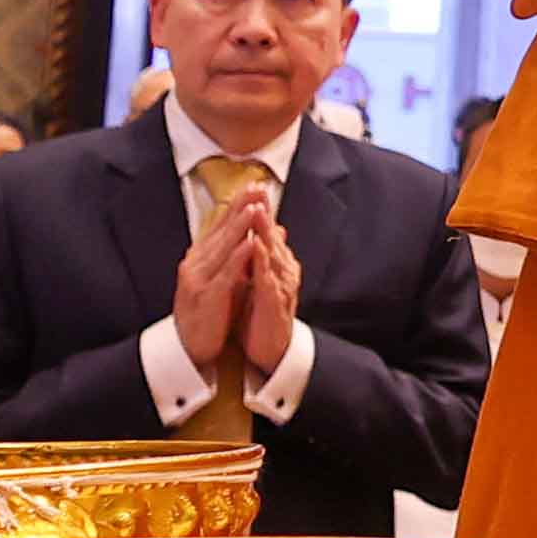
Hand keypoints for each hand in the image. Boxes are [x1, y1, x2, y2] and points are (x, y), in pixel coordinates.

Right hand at [167, 188, 259, 369]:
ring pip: (223, 248)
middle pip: (222, 230)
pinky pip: (226, 274)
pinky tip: (251, 244)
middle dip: (241, 207)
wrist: (188, 349)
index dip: (238, 204)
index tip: (254, 185)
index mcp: (199, 258)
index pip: (220, 225)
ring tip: (256, 207)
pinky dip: (239, 258)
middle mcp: (196, 264)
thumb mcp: (222, 280)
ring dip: (240, 226)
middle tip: (257, 186)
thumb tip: (257, 235)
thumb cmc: (207, 313)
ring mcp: (199, 280)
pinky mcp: (207, 297)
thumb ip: (237, 257)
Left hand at [236, 203, 300, 377]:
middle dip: (264, 211)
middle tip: (258, 187)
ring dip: (265, 231)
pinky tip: (255, 246)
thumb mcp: (259, 280)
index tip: (253, 186)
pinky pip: (268, 278)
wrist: (271, 352)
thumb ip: (261, 257)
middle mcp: (283, 271)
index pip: (268, 231)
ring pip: (273, 253)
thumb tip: (263, 233)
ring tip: (256, 209)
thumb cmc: (262, 316)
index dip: (261, 208)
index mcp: (277, 264)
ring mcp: (281, 286)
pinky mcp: (275, 303)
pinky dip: (262, 261)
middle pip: (272, 236)